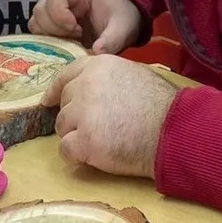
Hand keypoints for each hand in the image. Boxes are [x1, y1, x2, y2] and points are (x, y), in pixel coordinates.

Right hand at [29, 0, 141, 54]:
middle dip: (54, 28)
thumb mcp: (123, 29)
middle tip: (75, 38)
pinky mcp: (54, 29)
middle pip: (40, 9)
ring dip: (48, 36)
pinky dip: (46, 44)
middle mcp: (62, 1)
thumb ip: (112, 40)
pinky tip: (65, 48)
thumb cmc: (122, 19)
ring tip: (70, 43)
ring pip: (36, 22)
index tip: (76, 29)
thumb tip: (97, 52)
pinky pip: (38, 35)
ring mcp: (55, 15)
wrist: (123, 24)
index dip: (59, 13)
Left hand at [41, 54, 178, 177]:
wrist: (173, 130)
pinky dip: (76, 156)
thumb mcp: (135, 75)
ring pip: (62, 126)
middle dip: (74, 117)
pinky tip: (93, 157)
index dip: (56, 89)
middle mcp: (86, 85)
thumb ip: (109, 78)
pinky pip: (66, 150)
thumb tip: (95, 88)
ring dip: (76, 136)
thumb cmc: (162, 105)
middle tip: (95, 128)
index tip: (48, 101)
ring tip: (102, 142)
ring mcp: (82, 113)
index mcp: (99, 66)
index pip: (67, 75)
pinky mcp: (83, 141)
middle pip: (64, 103)